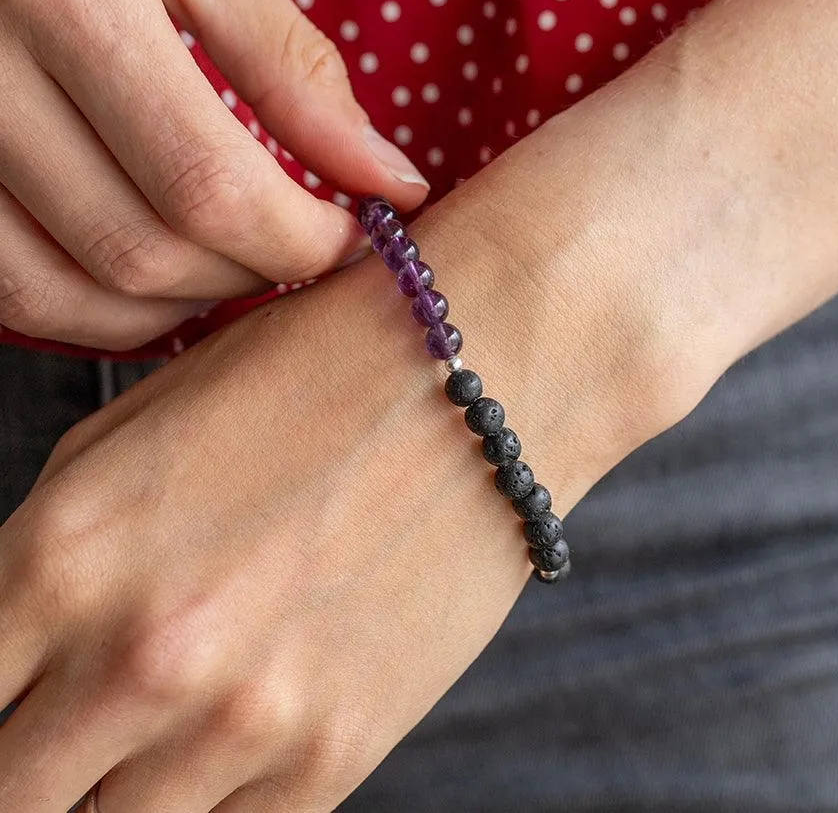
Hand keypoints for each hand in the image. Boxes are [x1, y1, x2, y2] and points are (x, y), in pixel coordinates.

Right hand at [0, 0, 427, 350]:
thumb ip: (291, 62)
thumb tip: (385, 175)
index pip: (212, 185)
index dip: (302, 242)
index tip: (353, 239)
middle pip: (147, 253)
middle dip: (251, 274)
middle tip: (299, 248)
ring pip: (79, 294)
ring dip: (184, 307)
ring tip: (235, 260)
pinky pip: (17, 294)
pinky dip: (106, 312)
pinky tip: (158, 274)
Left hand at [0, 150, 706, 810]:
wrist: (484, 377)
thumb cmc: (312, 374)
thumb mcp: (144, 434)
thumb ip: (50, 560)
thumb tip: (19, 655)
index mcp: (64, 555)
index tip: (16, 700)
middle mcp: (139, 655)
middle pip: (14, 794)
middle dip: (30, 762)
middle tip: (70, 724)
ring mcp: (244, 719)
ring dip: (121, 781)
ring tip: (170, 708)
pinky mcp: (336, 754)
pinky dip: (211, 792)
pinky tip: (239, 720)